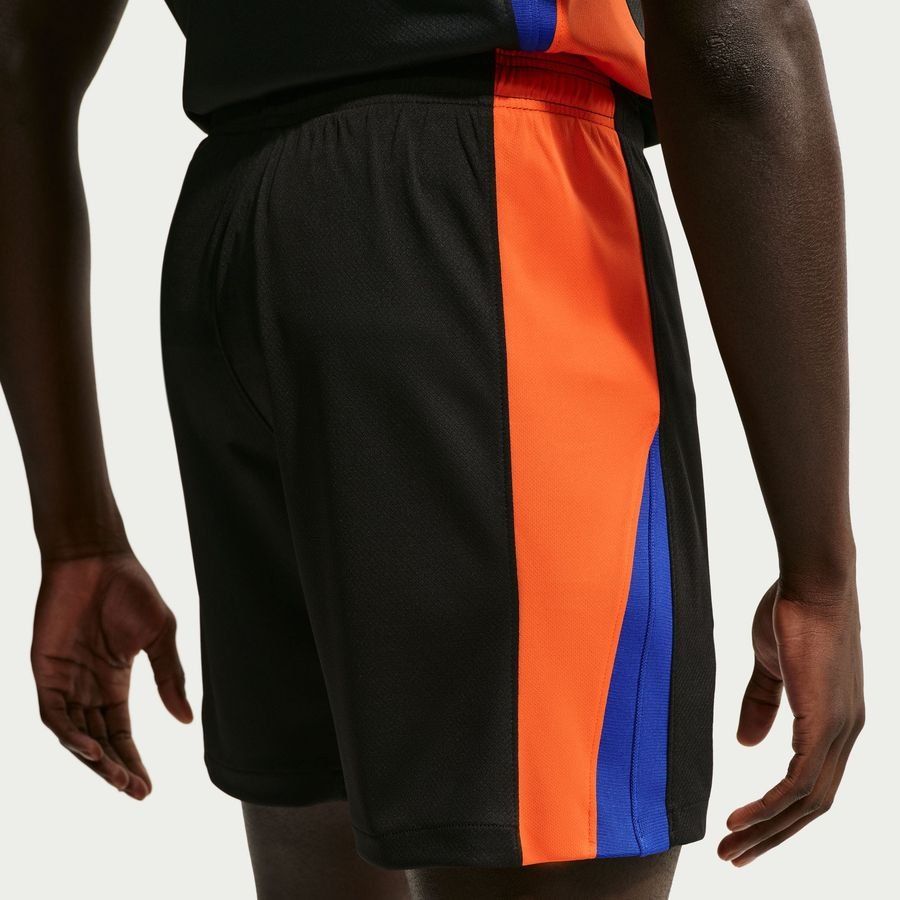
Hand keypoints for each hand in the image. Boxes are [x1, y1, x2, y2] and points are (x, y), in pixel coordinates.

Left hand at [31, 552, 192, 798]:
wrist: (97, 557)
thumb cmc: (131, 589)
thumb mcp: (160, 636)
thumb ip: (170, 677)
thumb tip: (186, 720)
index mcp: (115, 682)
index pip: (121, 734)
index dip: (132, 762)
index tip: (147, 789)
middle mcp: (88, 689)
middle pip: (99, 743)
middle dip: (115, 770)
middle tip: (134, 791)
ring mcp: (65, 682)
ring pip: (75, 736)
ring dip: (94, 760)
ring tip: (117, 777)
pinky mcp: (46, 672)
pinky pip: (53, 715)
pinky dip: (69, 736)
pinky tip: (91, 748)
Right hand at [719, 578, 863, 864]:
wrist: (812, 582)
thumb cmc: (791, 613)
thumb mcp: (771, 666)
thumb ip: (762, 705)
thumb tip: (749, 746)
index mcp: (835, 721)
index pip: (812, 784)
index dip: (779, 813)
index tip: (744, 831)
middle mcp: (846, 734)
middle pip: (813, 806)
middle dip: (772, 835)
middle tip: (734, 857)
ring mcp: (841, 730)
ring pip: (807, 802)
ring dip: (767, 829)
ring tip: (730, 847)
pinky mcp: (826, 722)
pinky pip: (800, 780)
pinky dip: (772, 806)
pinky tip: (744, 819)